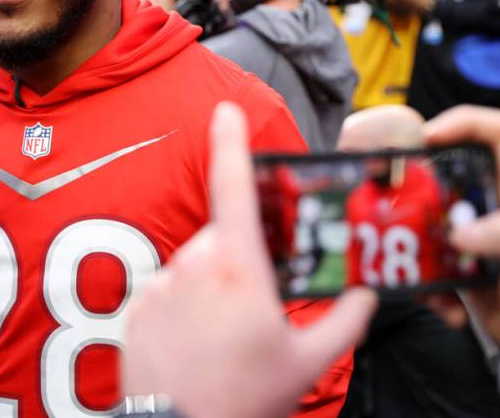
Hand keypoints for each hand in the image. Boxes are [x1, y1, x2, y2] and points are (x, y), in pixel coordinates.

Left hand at [122, 103, 376, 417]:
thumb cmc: (243, 397)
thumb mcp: (307, 362)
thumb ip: (344, 321)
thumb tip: (363, 294)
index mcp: (237, 266)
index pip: (233, 187)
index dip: (230, 143)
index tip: (226, 110)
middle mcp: (192, 265)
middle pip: (223, 239)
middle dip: (243, 262)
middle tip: (254, 313)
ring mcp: (160, 286)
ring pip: (195, 267)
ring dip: (212, 288)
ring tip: (223, 339)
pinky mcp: (136, 309)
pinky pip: (168, 292)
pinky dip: (183, 308)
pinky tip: (194, 344)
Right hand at [423, 105, 499, 351]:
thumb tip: (460, 233)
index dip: (464, 122)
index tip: (425, 137)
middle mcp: (498, 208)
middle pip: (450, 175)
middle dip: (418, 188)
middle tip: (388, 198)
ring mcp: (480, 238)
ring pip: (431, 223)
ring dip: (414, 247)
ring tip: (406, 265)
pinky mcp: (466, 269)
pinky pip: (431, 266)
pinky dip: (429, 287)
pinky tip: (444, 306)